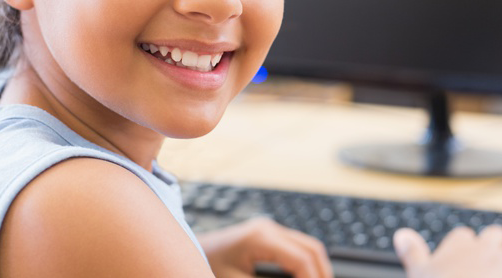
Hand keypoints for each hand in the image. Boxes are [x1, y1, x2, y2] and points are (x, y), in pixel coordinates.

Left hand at [198, 217, 332, 277]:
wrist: (178, 250)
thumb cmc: (204, 265)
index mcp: (261, 237)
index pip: (302, 259)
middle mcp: (268, 228)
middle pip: (313, 249)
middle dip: (322, 273)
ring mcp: (268, 229)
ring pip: (308, 246)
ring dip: (316, 269)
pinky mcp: (266, 235)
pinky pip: (296, 248)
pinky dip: (305, 265)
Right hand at [394, 225, 501, 277]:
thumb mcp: (418, 274)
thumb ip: (412, 252)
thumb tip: (401, 234)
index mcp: (459, 246)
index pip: (463, 236)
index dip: (464, 248)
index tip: (463, 262)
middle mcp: (485, 249)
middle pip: (496, 235)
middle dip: (496, 247)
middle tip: (494, 265)